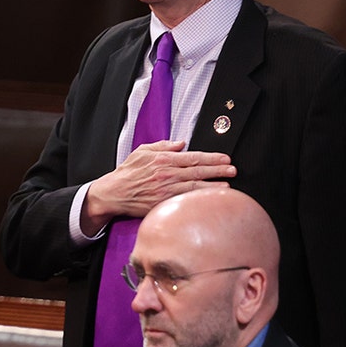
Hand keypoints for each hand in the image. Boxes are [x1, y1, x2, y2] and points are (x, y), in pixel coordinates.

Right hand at [82, 140, 235, 233]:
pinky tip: (209, 200)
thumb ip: (163, 145)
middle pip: (198, 171)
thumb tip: (182, 143)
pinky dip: (198, 200)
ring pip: (194, 187)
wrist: (113, 193)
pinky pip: (184, 201)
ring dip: (212, 186)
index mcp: (163, 159)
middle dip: (218, 170)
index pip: (193, 157)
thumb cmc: (128, 172)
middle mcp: (166, 174)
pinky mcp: (163, 203)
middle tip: (233, 169)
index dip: (212, 158)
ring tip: (227, 185)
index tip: (225, 158)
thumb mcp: (143, 151)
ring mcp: (165, 190)